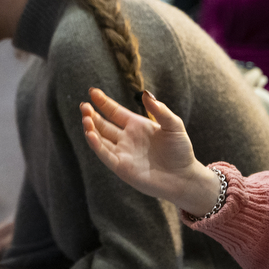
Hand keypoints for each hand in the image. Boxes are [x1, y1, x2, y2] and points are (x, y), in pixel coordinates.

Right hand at [80, 87, 220, 216]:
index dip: (103, 102)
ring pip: (100, 139)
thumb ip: (160, 110)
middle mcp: (126, 139)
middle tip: (84, 106)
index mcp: (136, 126)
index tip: (92, 91)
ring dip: (91, 129)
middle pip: (103, 125)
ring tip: (85, 117)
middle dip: (91, 115)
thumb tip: (145, 94)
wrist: (184, 177)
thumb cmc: (181, 151)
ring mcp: (123, 153)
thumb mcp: (174, 125)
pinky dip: (96, 145)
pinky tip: (90, 134)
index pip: (114, 112)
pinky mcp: (122, 167)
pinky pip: (105, 155)